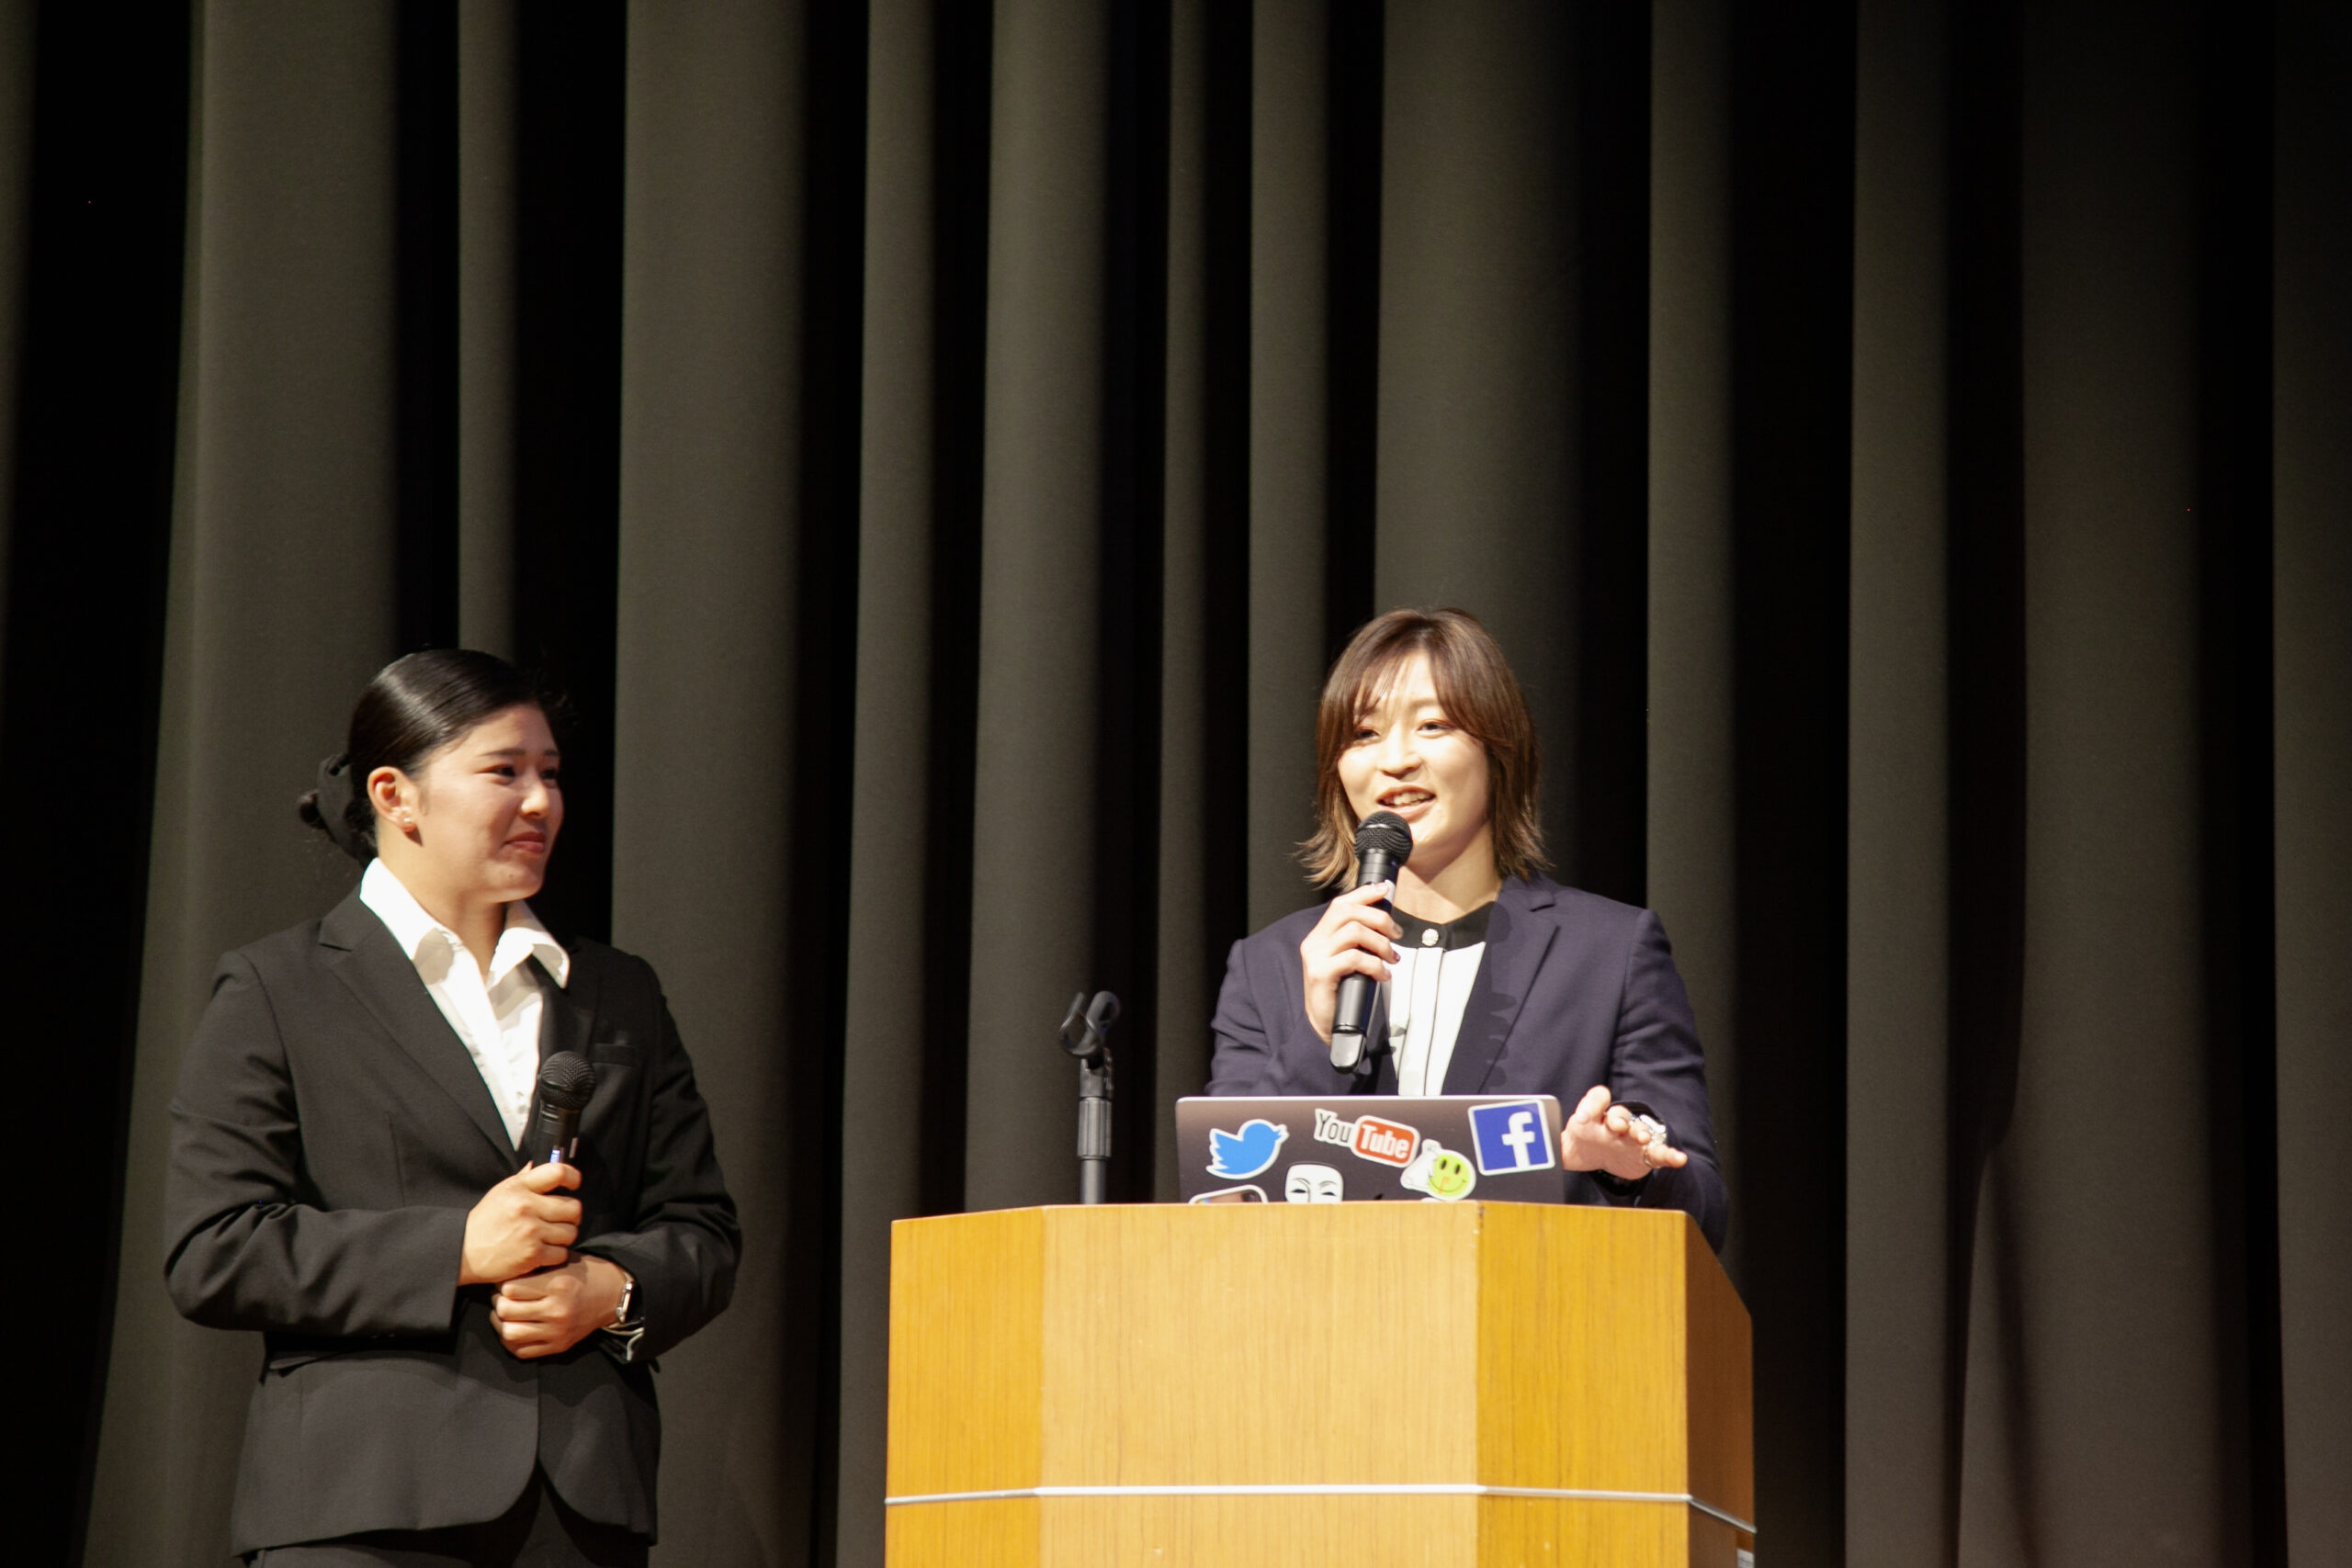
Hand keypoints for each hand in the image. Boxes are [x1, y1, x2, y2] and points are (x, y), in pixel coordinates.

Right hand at [459, 1161, 580, 1285]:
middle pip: (573, 1207)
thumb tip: (538, 1165)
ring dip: (564, 1237)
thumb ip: (523, 1180)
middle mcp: (526, 1207)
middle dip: (571, 1215)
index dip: (573, 1177)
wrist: (463, 1252)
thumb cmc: (484, 1222)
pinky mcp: (532, 1254)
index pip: (558, 1172)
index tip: (574, 1184)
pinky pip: (562, 1253)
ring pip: (571, 1232)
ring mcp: (530, 1231)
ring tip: (550, 1237)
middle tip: (561, 1220)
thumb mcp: (500, 1193)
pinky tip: (544, 1252)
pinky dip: (556, 1255)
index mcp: (519, 1188)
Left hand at [492, 1255, 628, 1359]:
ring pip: (510, 1333)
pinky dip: (511, 1341)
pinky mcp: (558, 1346)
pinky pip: (521, 1350)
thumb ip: (535, 1269)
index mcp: (557, 1285)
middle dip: (498, 1302)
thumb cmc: (585, 1274)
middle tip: (501, 1297)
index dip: (502, 1283)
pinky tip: (515, 1328)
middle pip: (506, 1310)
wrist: (613, 1295)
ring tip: (505, 1314)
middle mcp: (557, 1310)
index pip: (510, 1288)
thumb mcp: (563, 1262)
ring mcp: (557, 1331)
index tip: (504, 1281)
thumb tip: (503, 1275)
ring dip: (501, 1323)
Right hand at [1299, 881, 1402, 1042]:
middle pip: (1348, 912)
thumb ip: (1359, 941)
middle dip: (1379, 919)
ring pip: (1353, 932)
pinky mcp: (1320, 974)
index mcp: (1320, 935)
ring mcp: (1315, 957)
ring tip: (1392, 958)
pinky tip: (1382, 975)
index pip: (1340, 904)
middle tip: (1396, 934)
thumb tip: (1386, 923)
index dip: (1364, 893)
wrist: (1324, 1025)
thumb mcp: (1349, 960)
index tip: (1384, 891)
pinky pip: (1353, 958)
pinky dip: (1375, 964)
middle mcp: (1314, 942)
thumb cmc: (1341, 992)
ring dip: (1380, 943)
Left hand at [1562, 1086, 1687, 1182]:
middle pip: (1619, 1114)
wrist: (1599, 1156)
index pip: (1596, 1099)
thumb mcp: (1563, 1145)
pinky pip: (1658, 1152)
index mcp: (1594, 1116)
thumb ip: (1552, 1145)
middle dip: (1618, 1119)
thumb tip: (1539, 1149)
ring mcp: (1631, 1137)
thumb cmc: (1581, 1144)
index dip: (1590, 1106)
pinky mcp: (1645, 1155)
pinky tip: (1678, 1159)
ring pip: (1639, 1130)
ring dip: (1640, 1132)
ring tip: (1641, 1137)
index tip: (1581, 1118)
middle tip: (1615, 1126)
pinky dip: (1669, 1155)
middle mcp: (1615, 1123)